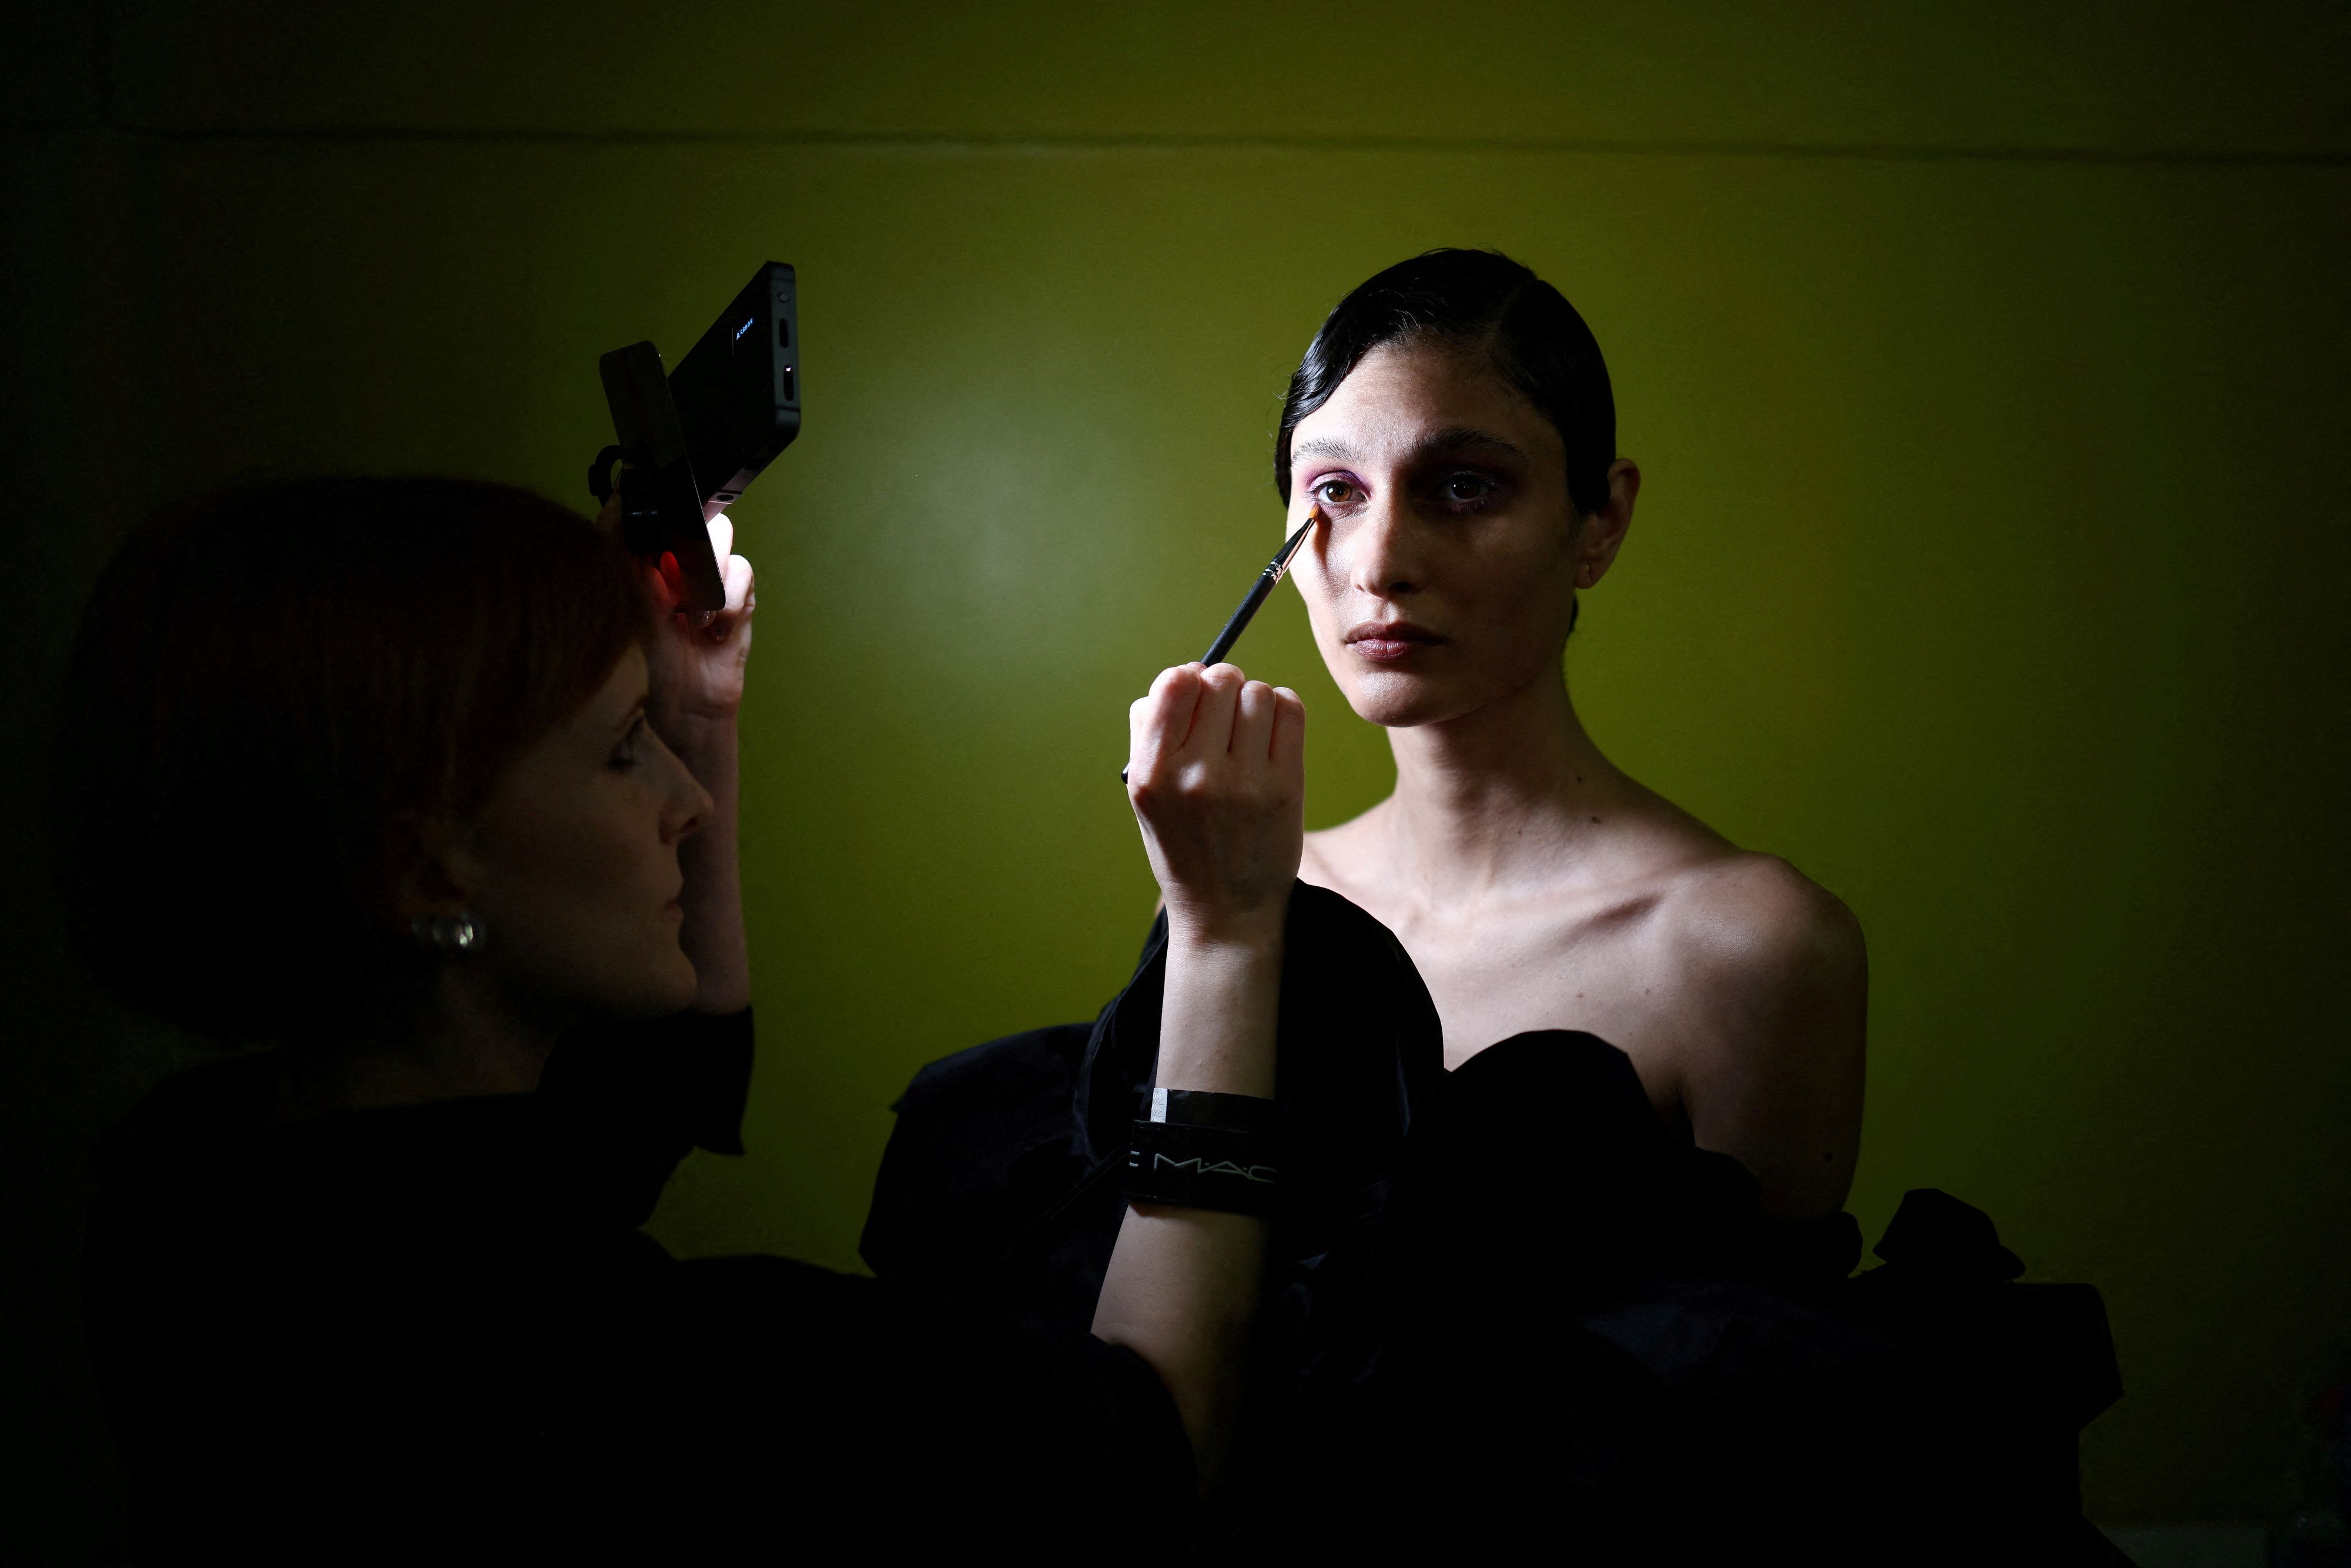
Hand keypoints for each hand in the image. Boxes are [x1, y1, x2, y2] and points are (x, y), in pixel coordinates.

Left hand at [596, 492, 755, 742]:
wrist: (675, 710)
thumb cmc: (634, 660)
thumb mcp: (614, 591)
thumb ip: (615, 535)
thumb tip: (625, 485)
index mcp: (637, 550)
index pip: (656, 500)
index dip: (662, 505)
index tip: (657, 534)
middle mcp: (673, 557)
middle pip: (695, 510)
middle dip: (685, 545)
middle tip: (671, 584)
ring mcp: (707, 577)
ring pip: (721, 535)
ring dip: (706, 576)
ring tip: (689, 614)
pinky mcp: (737, 600)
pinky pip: (743, 572)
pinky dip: (729, 600)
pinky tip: (712, 628)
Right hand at [1126, 663, 1304, 943]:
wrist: (1227, 911)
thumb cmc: (1183, 840)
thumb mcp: (1145, 794)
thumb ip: (1151, 731)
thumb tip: (1190, 670)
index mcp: (1151, 775)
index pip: (1173, 684)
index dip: (1187, 679)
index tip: (1193, 697)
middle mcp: (1194, 777)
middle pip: (1221, 679)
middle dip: (1224, 686)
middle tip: (1225, 716)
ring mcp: (1244, 784)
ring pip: (1258, 692)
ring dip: (1254, 701)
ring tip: (1247, 733)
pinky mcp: (1285, 789)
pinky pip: (1291, 710)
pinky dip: (1282, 710)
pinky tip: (1271, 736)